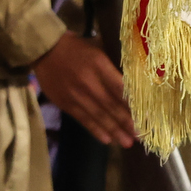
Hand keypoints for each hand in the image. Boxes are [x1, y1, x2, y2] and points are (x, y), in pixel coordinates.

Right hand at [33, 32, 134, 146]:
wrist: (43, 49)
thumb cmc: (75, 47)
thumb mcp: (97, 49)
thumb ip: (113, 65)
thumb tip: (134, 79)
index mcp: (100, 65)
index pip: (121, 89)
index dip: (135, 106)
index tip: (147, 118)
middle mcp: (89, 82)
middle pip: (112, 106)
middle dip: (128, 123)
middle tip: (142, 137)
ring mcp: (76, 94)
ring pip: (99, 116)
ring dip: (115, 131)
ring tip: (127, 143)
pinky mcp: (65, 102)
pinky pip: (83, 119)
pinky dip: (95, 130)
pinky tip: (107, 139)